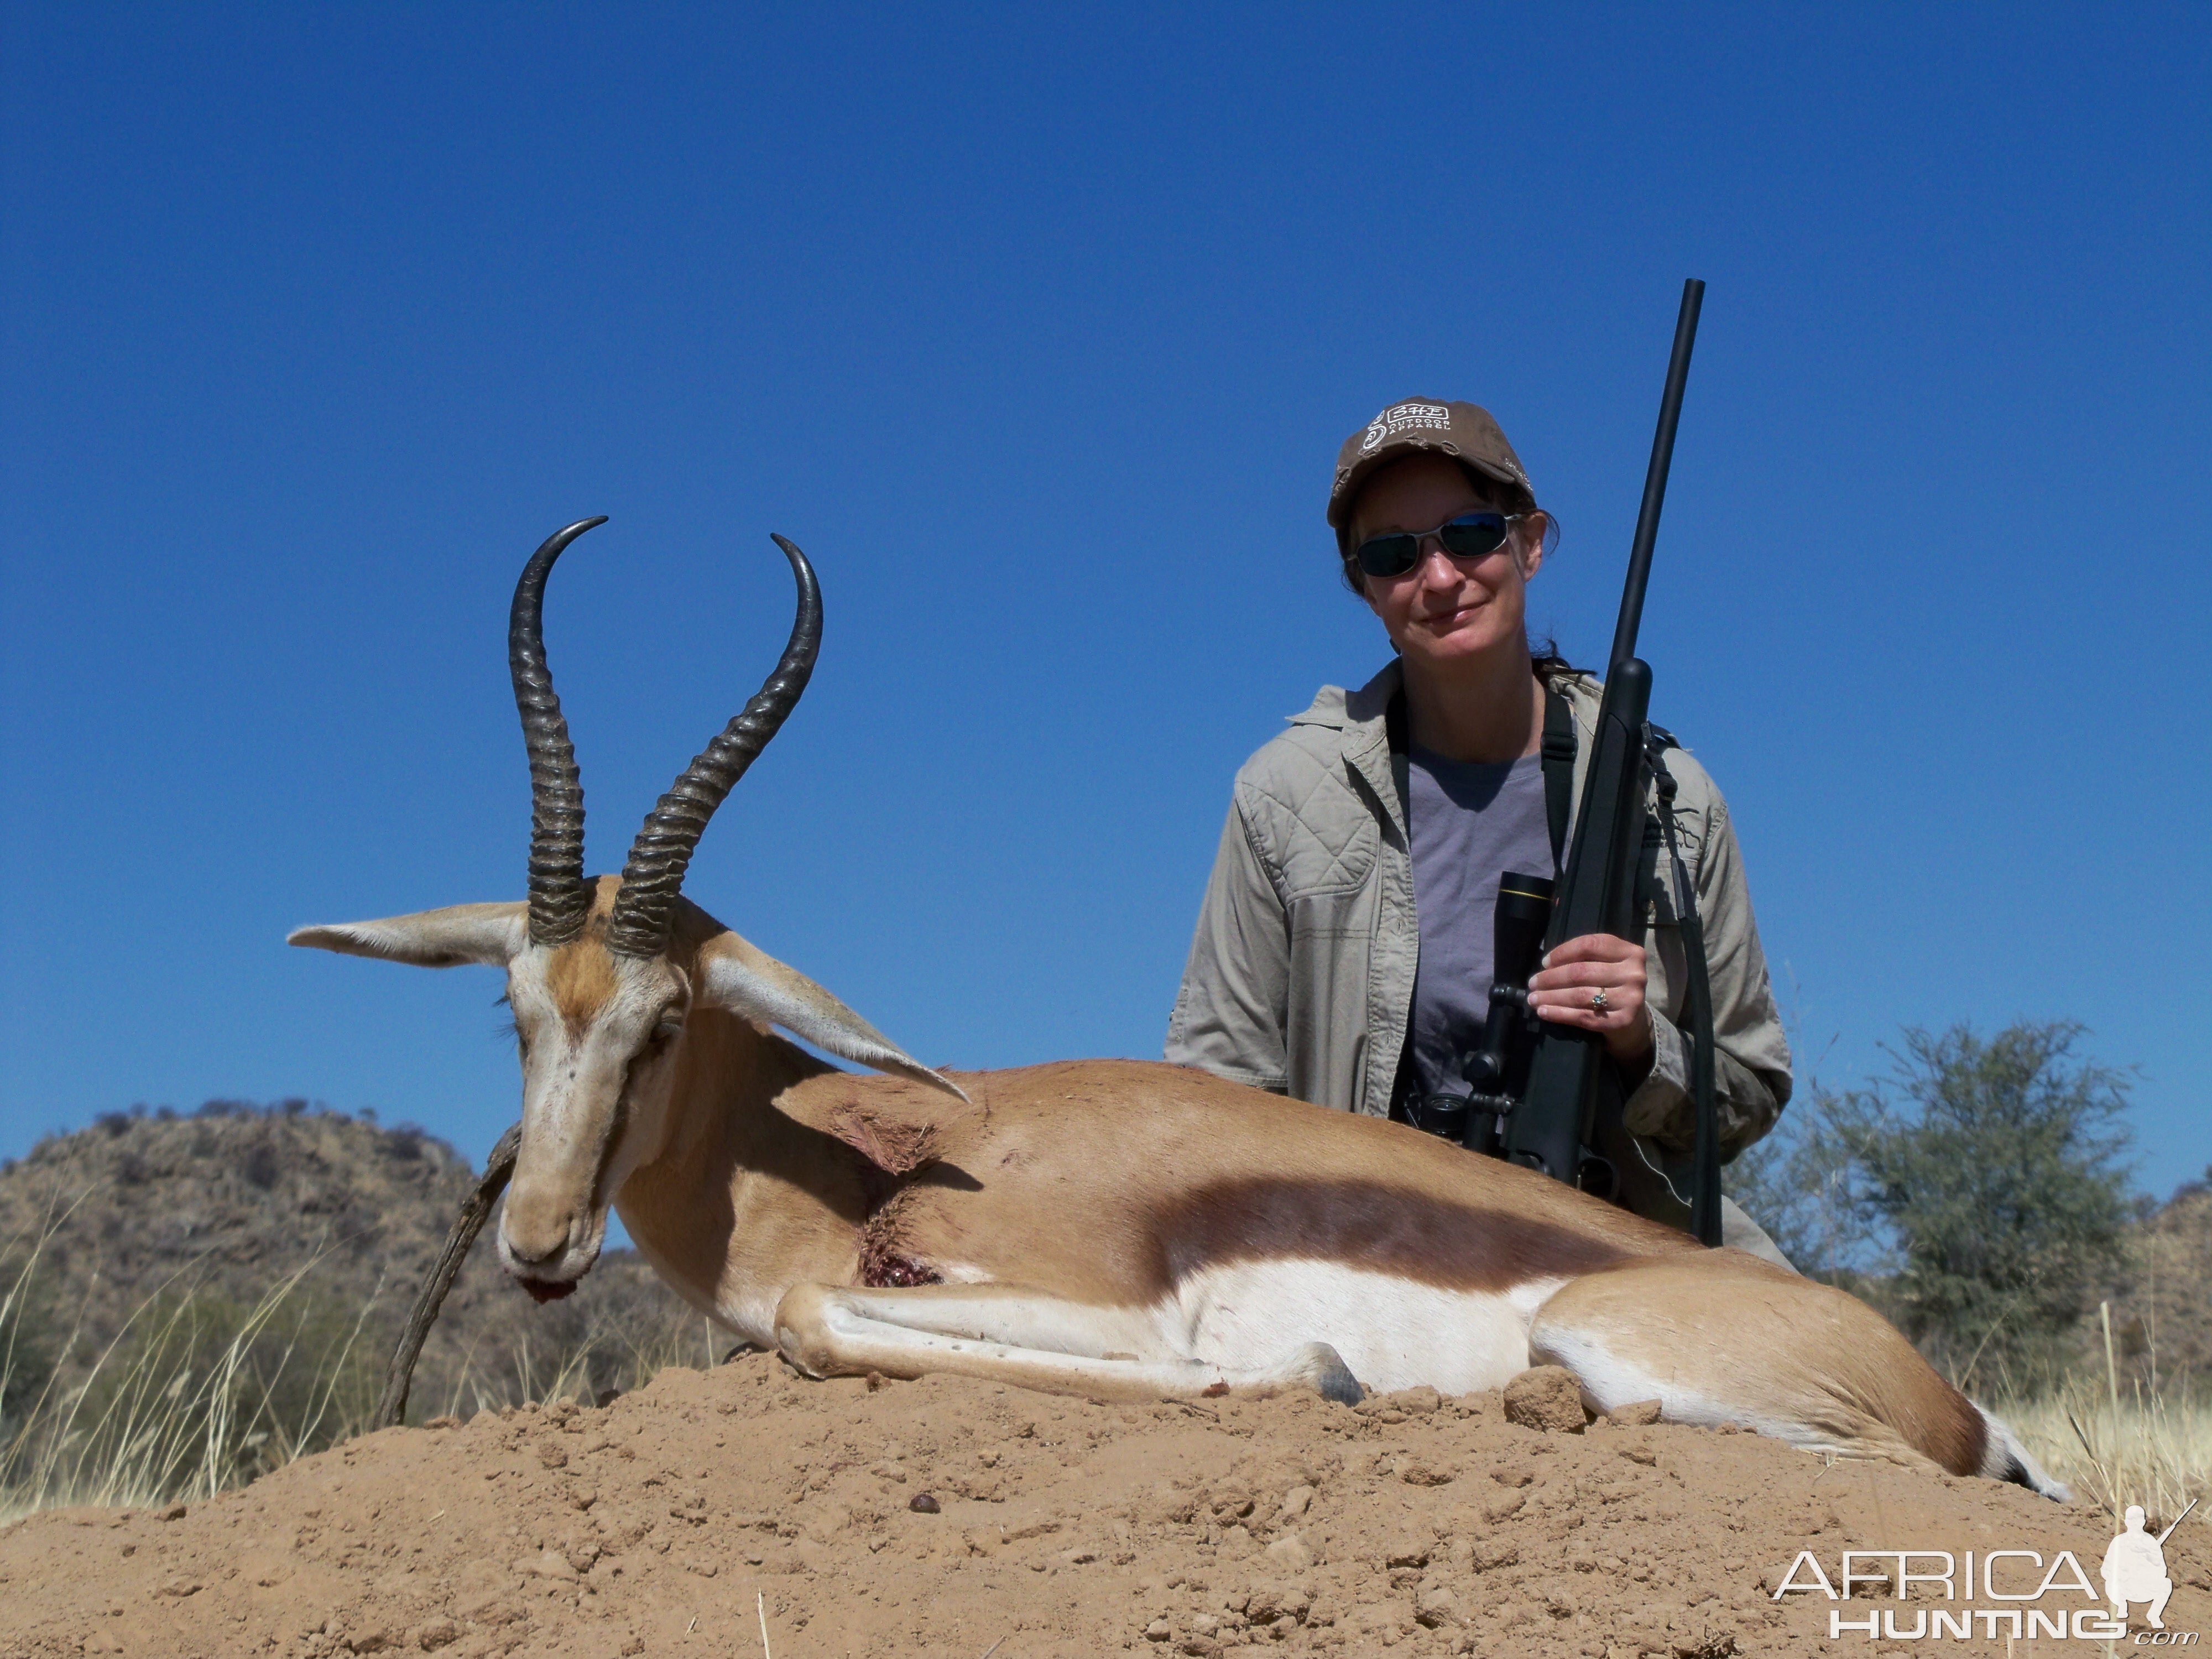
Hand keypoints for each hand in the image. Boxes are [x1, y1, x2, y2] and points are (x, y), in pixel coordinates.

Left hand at [1527, 933, 1651, 1067]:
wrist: (1633, 1019)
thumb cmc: (1612, 985)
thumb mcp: (1606, 964)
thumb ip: (1584, 958)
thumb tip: (1547, 965)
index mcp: (1630, 952)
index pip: (1589, 945)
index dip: (1563, 952)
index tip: (1544, 962)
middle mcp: (1634, 974)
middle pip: (1581, 972)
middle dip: (1551, 978)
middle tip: (1533, 983)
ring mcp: (1630, 998)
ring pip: (1580, 995)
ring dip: (1551, 997)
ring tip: (1533, 999)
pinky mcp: (1622, 1021)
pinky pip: (1583, 1016)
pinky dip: (1559, 1014)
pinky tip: (1544, 1012)